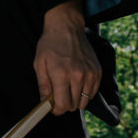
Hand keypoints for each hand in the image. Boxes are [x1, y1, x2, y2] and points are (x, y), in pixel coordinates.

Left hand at [34, 0, 100, 115]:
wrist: (67, 27)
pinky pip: (93, 92)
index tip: (54, 108)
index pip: (63, 105)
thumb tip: (45, 103)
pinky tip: (77, 84)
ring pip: (85, 101)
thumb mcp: (39, 64)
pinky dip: (85, 93)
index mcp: (61, 75)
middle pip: (74, 105)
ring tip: (68, 89)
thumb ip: (43, 85)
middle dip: (65, 105)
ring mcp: (90, 74)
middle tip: (59, 97)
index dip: (57, 110)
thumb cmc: (50, 44)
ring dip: (76, 100)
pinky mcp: (97, 71)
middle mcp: (78, 76)